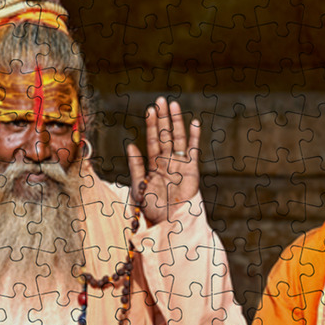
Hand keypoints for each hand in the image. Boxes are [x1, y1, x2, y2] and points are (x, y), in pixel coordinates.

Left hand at [126, 97, 200, 224]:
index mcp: (154, 165)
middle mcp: (168, 162)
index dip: (152, 126)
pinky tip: (194, 123)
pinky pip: (193, 151)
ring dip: (176, 122)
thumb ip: (136, 166)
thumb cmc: (153, 209)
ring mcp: (180, 165)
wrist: (169, 223)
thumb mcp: (139, 187)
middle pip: (165, 136)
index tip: (149, 110)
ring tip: (173, 105)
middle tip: (161, 100)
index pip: (153, 141)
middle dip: (163, 118)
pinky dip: (194, 137)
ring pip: (178, 139)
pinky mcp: (192, 170)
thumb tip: (130, 144)